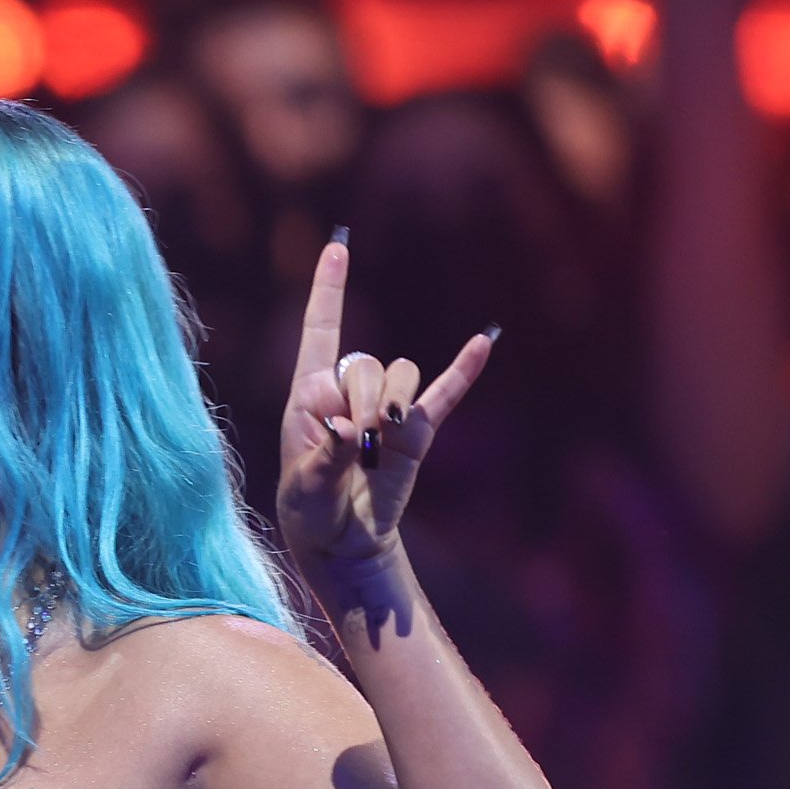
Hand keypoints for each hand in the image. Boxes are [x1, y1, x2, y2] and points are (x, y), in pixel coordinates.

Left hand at [273, 235, 495, 577]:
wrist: (343, 542)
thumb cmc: (310, 510)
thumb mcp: (304, 486)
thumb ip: (325, 455)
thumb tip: (349, 430)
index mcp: (310, 392)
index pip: (321, 329)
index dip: (330, 289)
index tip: (338, 246)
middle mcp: (350, 391)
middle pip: (368, 363)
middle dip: (363, 402)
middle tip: (353, 445)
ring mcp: (388, 408)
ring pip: (402, 377)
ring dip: (392, 410)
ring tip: (375, 452)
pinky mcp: (419, 430)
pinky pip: (446, 393)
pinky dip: (465, 370)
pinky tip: (485, 340)